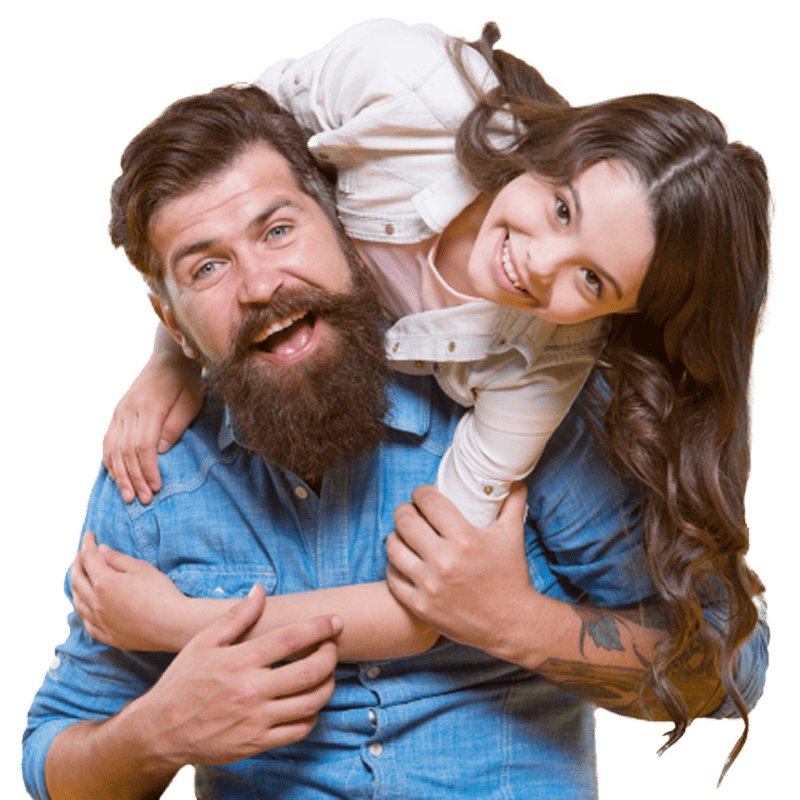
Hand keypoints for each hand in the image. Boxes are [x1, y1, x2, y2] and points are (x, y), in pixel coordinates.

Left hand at [72, 532, 189, 650]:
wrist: (173, 625)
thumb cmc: (161, 593)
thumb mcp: (141, 569)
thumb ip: (118, 559)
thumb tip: (100, 551)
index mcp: (105, 583)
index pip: (90, 559)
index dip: (88, 545)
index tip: (89, 535)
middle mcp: (98, 604)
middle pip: (77, 581)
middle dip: (77, 565)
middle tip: (80, 555)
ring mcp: (103, 622)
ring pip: (79, 605)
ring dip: (76, 589)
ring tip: (79, 580)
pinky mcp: (111, 637)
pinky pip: (89, 626)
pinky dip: (84, 614)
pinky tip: (88, 610)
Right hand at [103, 331, 203, 504]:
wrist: (169, 357)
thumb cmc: (186, 381)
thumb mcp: (191, 401)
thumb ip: (176, 425)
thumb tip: (160, 451)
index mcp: (149, 406)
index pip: (143, 446)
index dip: (148, 470)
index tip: (156, 488)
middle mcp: (129, 409)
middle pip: (126, 451)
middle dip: (134, 478)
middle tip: (142, 500)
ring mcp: (120, 410)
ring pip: (113, 448)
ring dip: (119, 474)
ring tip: (127, 495)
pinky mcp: (118, 412)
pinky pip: (108, 440)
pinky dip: (110, 460)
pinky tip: (116, 476)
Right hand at [133, 585, 340, 767]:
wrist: (159, 731)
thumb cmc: (183, 681)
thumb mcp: (204, 641)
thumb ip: (237, 615)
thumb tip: (260, 590)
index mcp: (240, 660)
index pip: (292, 638)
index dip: (320, 627)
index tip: (335, 621)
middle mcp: (251, 690)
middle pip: (310, 671)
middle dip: (331, 655)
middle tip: (334, 647)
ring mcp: (256, 719)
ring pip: (310, 703)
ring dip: (328, 685)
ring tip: (327, 673)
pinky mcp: (256, 743)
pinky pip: (298, 730)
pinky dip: (313, 716)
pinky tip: (310, 703)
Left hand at [386, 482, 536, 660]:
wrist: (512, 623)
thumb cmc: (512, 577)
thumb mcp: (513, 535)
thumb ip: (512, 503)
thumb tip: (515, 480)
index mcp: (465, 538)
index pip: (428, 502)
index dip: (420, 493)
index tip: (421, 494)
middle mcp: (444, 560)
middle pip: (405, 521)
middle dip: (404, 511)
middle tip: (408, 512)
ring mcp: (430, 585)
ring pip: (393, 548)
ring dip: (395, 537)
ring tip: (402, 535)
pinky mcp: (421, 606)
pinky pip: (393, 578)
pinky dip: (394, 567)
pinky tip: (402, 562)